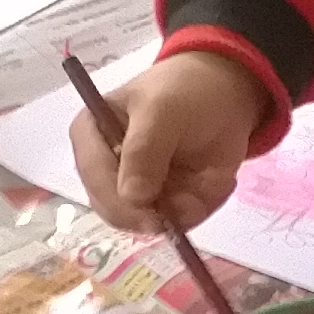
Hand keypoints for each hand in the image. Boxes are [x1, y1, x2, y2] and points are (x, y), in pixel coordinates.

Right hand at [74, 50, 267, 229]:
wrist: (223, 92)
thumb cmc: (184, 91)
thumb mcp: (162, 110)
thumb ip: (143, 151)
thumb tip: (132, 198)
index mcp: (89, 135)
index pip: (94, 179)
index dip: (121, 204)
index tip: (154, 215)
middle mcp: (104, 168)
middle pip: (116, 212)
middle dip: (157, 213)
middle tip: (192, 203)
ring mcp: (132, 189)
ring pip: (152, 223)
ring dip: (185, 208)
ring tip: (209, 177)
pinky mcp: (161, 202)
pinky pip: (178, 223)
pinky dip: (201, 206)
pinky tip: (213, 180)